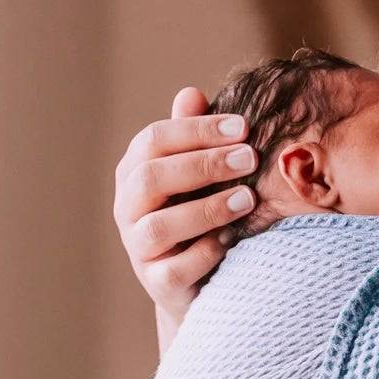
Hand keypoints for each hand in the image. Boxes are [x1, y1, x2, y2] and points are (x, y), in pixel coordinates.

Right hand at [113, 86, 259, 335]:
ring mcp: (139, 249)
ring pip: (160, 226)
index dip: (196, 130)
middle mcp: (127, 209)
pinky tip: (233, 238)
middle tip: (250, 158)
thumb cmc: (197, 213)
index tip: (243, 127)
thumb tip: (191, 94)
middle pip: (151, 178)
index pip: (153, 140)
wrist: (196, 282)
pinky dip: (206, 252)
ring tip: (248, 198)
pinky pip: (176, 270)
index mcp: (134, 172)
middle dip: (203, 164)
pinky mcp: (157, 285)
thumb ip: (192, 136)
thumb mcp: (196, 174)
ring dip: (207, 209)